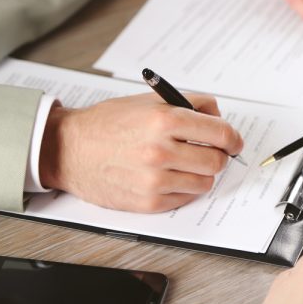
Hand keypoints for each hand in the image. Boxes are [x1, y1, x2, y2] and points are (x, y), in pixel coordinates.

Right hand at [39, 93, 242, 211]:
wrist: (69, 149)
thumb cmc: (108, 124)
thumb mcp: (149, 101)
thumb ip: (189, 103)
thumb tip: (219, 116)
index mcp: (164, 120)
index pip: (220, 133)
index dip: (233, 138)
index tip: (234, 142)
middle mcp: (160, 151)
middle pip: (217, 161)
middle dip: (218, 156)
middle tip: (209, 153)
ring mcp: (154, 180)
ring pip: (205, 183)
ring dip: (201, 174)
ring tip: (184, 165)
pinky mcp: (147, 202)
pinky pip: (185, 198)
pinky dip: (184, 189)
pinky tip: (169, 177)